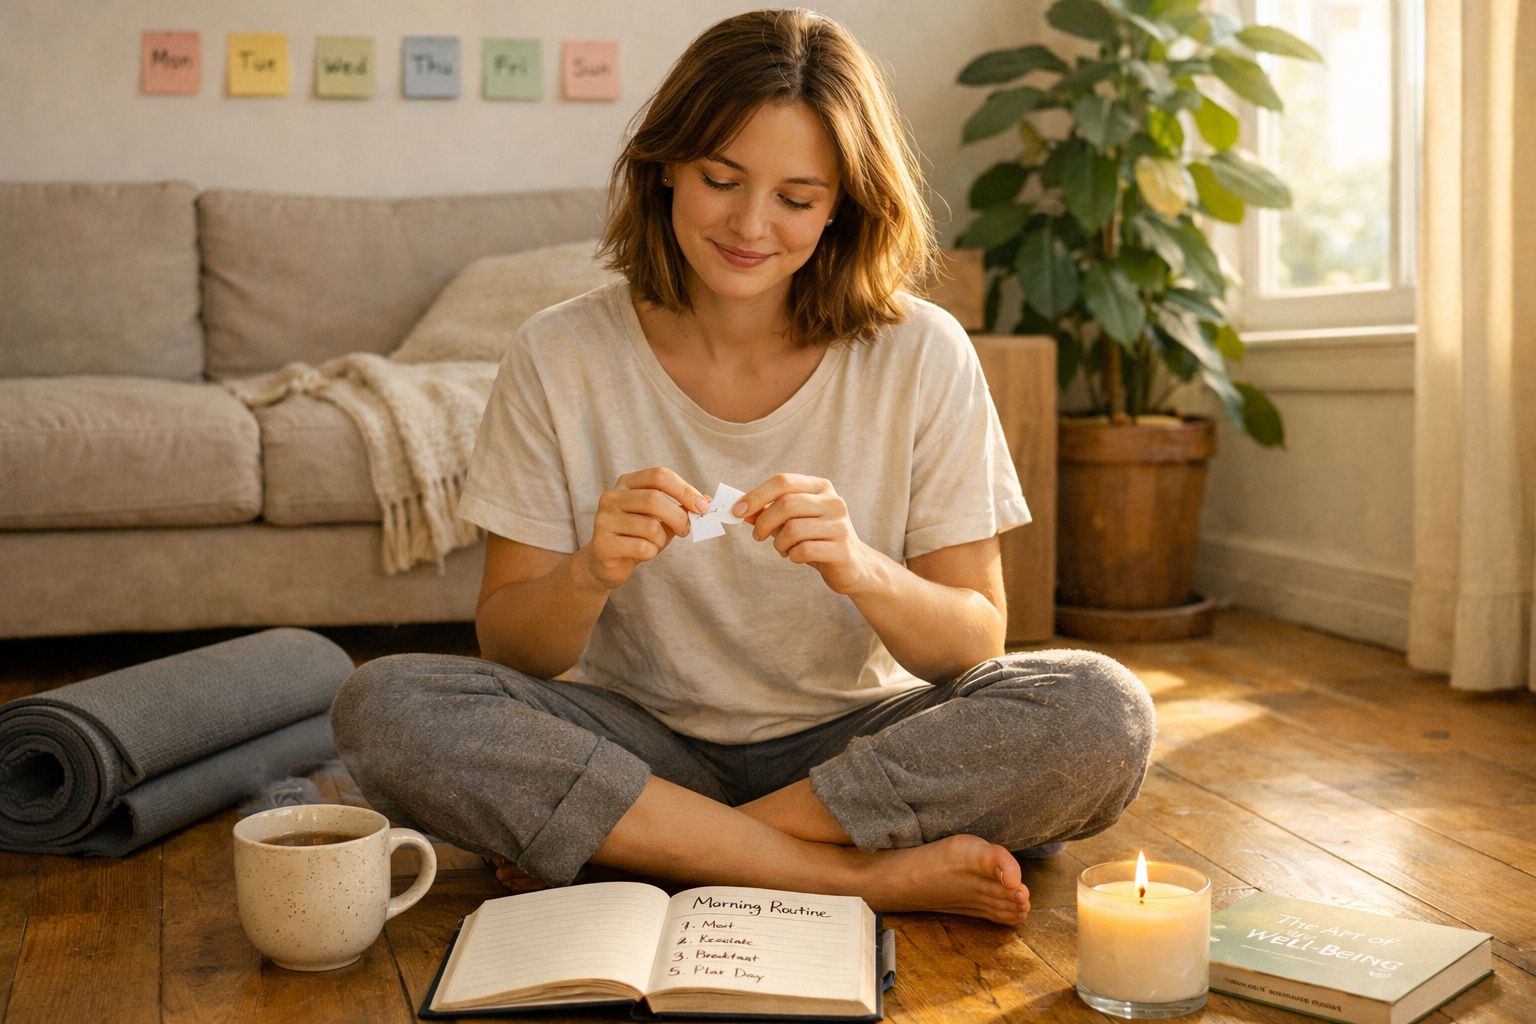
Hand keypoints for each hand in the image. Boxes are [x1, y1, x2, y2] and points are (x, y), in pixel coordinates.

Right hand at [577, 467, 710, 590]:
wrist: (606, 563)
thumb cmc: (638, 535)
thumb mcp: (662, 518)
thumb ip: (681, 508)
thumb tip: (707, 501)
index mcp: (627, 483)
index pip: (659, 475)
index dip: (684, 490)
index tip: (702, 507)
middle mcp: (612, 497)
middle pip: (654, 499)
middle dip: (678, 517)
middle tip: (686, 530)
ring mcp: (604, 519)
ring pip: (650, 526)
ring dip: (662, 539)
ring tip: (656, 543)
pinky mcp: (602, 544)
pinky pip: (641, 547)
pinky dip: (651, 553)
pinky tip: (643, 553)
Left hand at [736, 474, 875, 594]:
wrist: (853, 566)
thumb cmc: (817, 539)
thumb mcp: (793, 520)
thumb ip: (769, 512)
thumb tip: (740, 510)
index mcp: (821, 487)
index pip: (783, 481)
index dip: (756, 495)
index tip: (736, 511)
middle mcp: (834, 502)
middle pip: (786, 504)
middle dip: (764, 523)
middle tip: (757, 536)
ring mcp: (840, 525)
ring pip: (793, 529)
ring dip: (779, 543)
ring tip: (784, 549)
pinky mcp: (842, 550)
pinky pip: (804, 550)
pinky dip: (793, 556)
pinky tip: (797, 557)